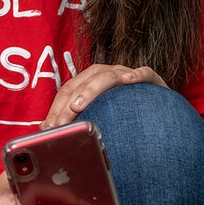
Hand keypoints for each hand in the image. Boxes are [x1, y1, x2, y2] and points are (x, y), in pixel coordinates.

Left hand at [41, 64, 166, 128]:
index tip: (48, 127)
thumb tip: (46, 131)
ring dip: (92, 89)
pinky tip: (129, 80)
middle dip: (69, 104)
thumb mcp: (97, 117)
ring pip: (107, 76)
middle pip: (83, 83)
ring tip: (79, 105)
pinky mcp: (151, 79)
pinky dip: (137, 75)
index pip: (68, 90)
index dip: (56, 108)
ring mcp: (127, 73)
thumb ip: (76, 121)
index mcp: (90, 79)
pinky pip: (144, 73)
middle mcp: (106, 73)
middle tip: (60, 123)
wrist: (157, 111)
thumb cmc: (122, 114)